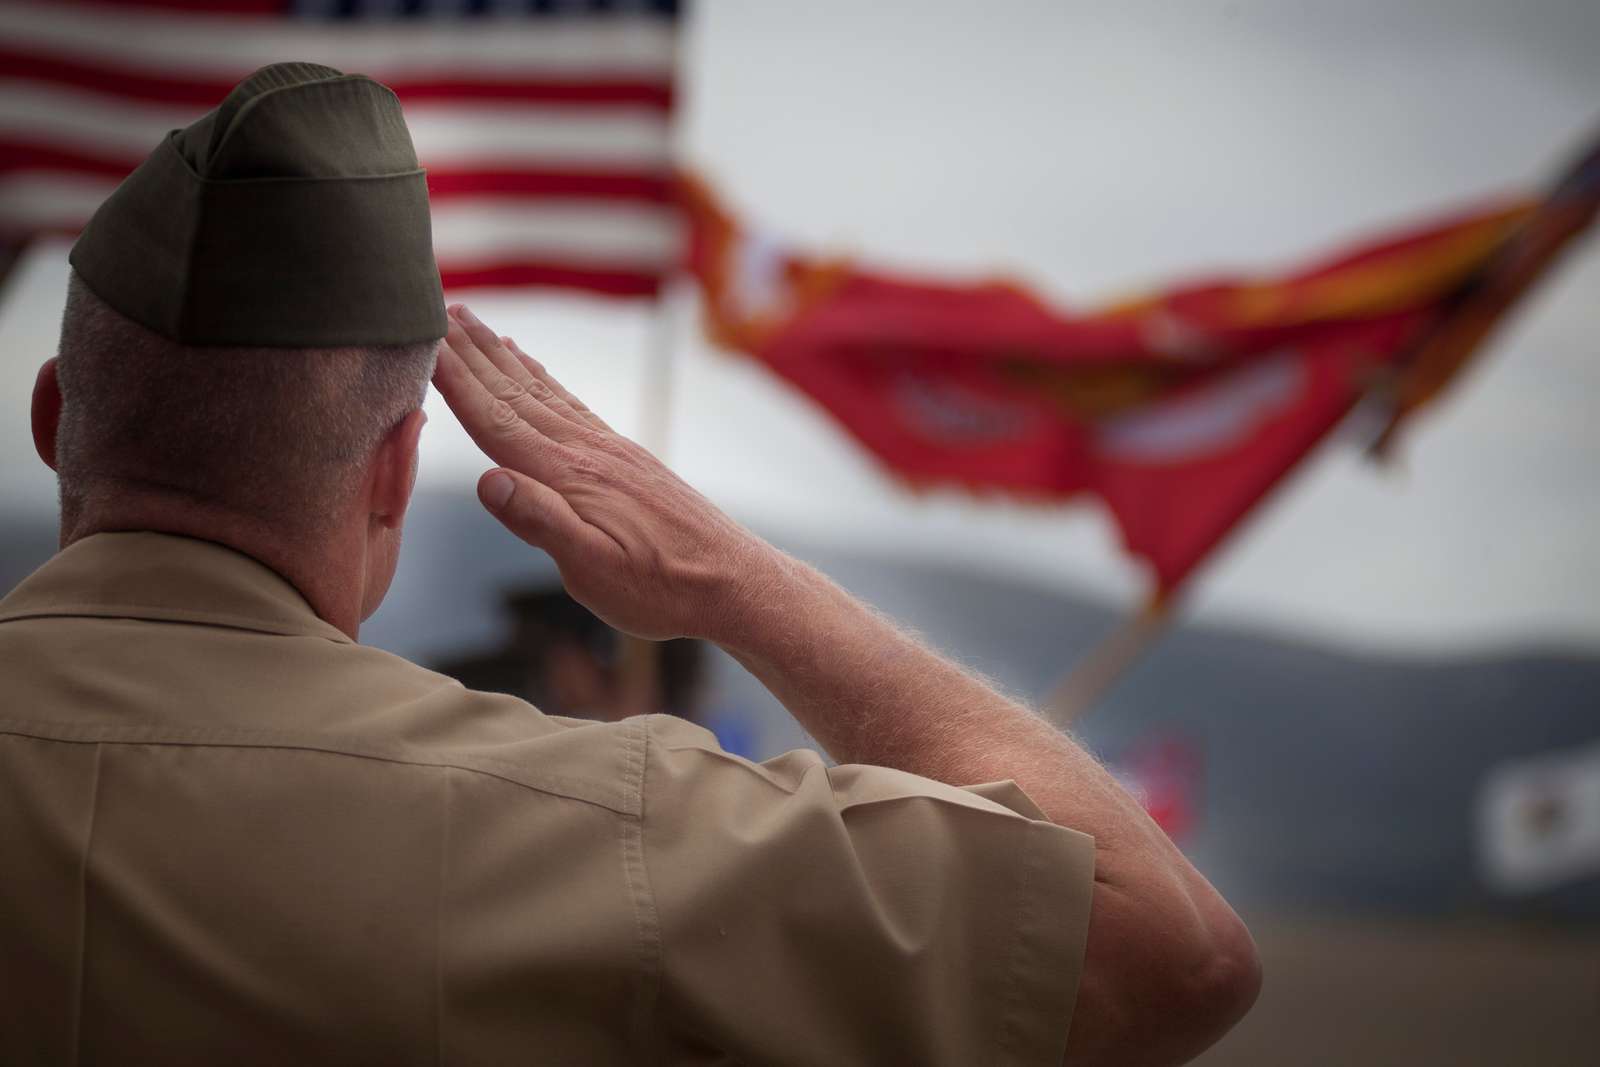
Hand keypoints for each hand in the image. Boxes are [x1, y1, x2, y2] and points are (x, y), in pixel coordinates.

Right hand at [431, 304, 780, 641]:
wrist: (733, 582)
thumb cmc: (663, 589)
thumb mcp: (595, 572)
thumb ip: (542, 524)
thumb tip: (486, 480)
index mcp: (568, 477)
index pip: (495, 420)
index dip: (454, 380)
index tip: (420, 338)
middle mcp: (585, 450)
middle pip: (513, 392)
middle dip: (471, 351)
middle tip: (436, 306)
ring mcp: (608, 450)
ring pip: (541, 392)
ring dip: (502, 358)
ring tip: (476, 325)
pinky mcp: (625, 458)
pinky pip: (571, 406)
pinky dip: (542, 381)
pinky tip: (532, 372)